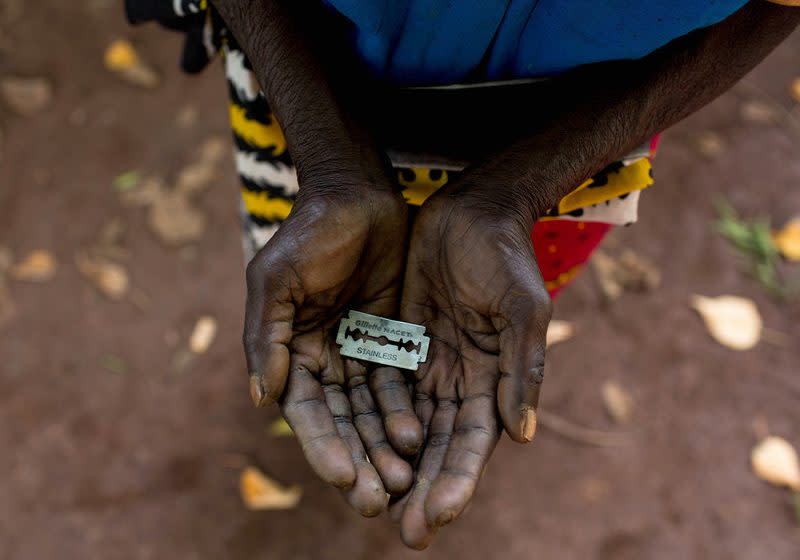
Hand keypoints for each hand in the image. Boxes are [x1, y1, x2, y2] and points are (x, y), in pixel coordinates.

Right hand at [244, 187, 422, 515]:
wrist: (357, 194)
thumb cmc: (309, 233)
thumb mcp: (276, 279)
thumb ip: (265, 337)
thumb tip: (261, 399)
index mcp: (290, 352)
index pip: (306, 411)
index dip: (322, 446)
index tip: (342, 478)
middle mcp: (324, 360)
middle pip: (341, 422)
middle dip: (356, 460)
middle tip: (376, 501)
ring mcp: (360, 352)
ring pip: (372, 412)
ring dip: (382, 447)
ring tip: (403, 481)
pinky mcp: (394, 341)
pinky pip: (400, 385)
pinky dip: (405, 413)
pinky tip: (418, 438)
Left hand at [391, 195, 551, 547]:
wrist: (472, 211)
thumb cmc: (505, 257)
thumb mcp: (521, 309)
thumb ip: (523, 369)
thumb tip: (522, 436)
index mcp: (494, 379)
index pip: (473, 442)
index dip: (457, 480)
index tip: (437, 517)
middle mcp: (460, 380)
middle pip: (438, 446)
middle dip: (423, 489)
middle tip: (405, 534)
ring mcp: (428, 364)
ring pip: (406, 426)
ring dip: (393, 466)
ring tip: (373, 505)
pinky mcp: (399, 343)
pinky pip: (382, 389)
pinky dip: (371, 421)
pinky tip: (355, 450)